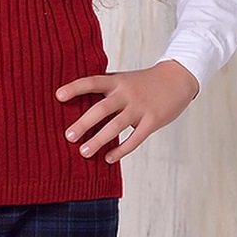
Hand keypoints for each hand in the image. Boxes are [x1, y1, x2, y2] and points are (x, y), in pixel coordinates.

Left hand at [56, 60, 198, 163]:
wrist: (177, 79)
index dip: (75, 87)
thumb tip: (77, 102)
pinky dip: (121, 150)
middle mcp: (126, 93)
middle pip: (102, 108)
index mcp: (117, 80)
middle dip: (84, 123)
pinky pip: (135, 138)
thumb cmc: (143, 82)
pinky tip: (108, 158)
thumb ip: (105, 88)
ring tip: (83, 152)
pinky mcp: (152, 121)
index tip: (58, 96)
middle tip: (68, 136)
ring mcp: (140, 107)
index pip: (92, 81)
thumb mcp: (124, 79)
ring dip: (99, 140)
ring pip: (116, 125)